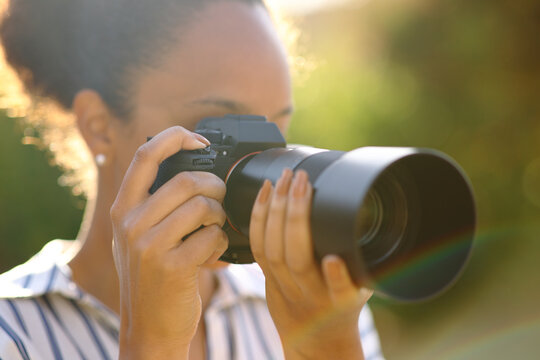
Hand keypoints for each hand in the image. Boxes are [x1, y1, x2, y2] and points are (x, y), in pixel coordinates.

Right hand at [110, 126, 227, 359]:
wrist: (149, 328)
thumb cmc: (151, 277)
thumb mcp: (136, 236)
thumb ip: (151, 203)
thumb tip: (187, 164)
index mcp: (122, 208)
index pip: (146, 155)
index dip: (176, 138)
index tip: (200, 142)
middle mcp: (130, 223)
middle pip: (186, 180)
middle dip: (215, 186)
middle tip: (220, 198)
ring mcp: (148, 245)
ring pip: (204, 206)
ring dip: (220, 215)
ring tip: (215, 227)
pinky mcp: (171, 266)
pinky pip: (213, 236)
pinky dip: (221, 242)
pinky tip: (212, 254)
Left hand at [250, 169, 372, 359]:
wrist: (315, 342)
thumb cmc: (342, 310)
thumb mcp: (363, 290)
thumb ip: (367, 263)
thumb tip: (385, 225)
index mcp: (339, 302)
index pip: (339, 292)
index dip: (336, 278)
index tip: (334, 260)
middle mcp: (309, 295)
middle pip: (295, 260)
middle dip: (296, 215)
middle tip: (301, 180)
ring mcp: (283, 287)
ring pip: (270, 251)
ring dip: (273, 210)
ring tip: (282, 179)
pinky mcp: (266, 277)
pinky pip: (256, 247)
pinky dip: (258, 216)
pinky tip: (265, 192)